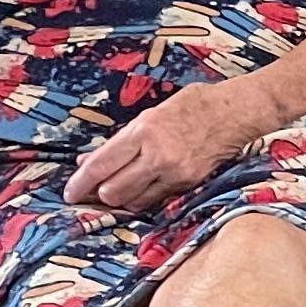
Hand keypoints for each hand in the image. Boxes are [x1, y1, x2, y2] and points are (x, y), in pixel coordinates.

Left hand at [64, 81, 262, 212]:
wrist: (235, 111)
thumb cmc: (192, 105)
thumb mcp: (150, 115)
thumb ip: (121, 140)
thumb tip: (90, 160)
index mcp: (143, 131)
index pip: (102, 165)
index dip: (81, 183)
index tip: (70, 192)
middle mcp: (157, 154)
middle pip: (114, 191)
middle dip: (101, 194)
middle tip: (95, 192)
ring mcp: (174, 171)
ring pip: (134, 201)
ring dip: (122, 199)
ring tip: (119, 190)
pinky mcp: (189, 183)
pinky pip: (157, 200)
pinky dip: (144, 198)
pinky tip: (142, 189)